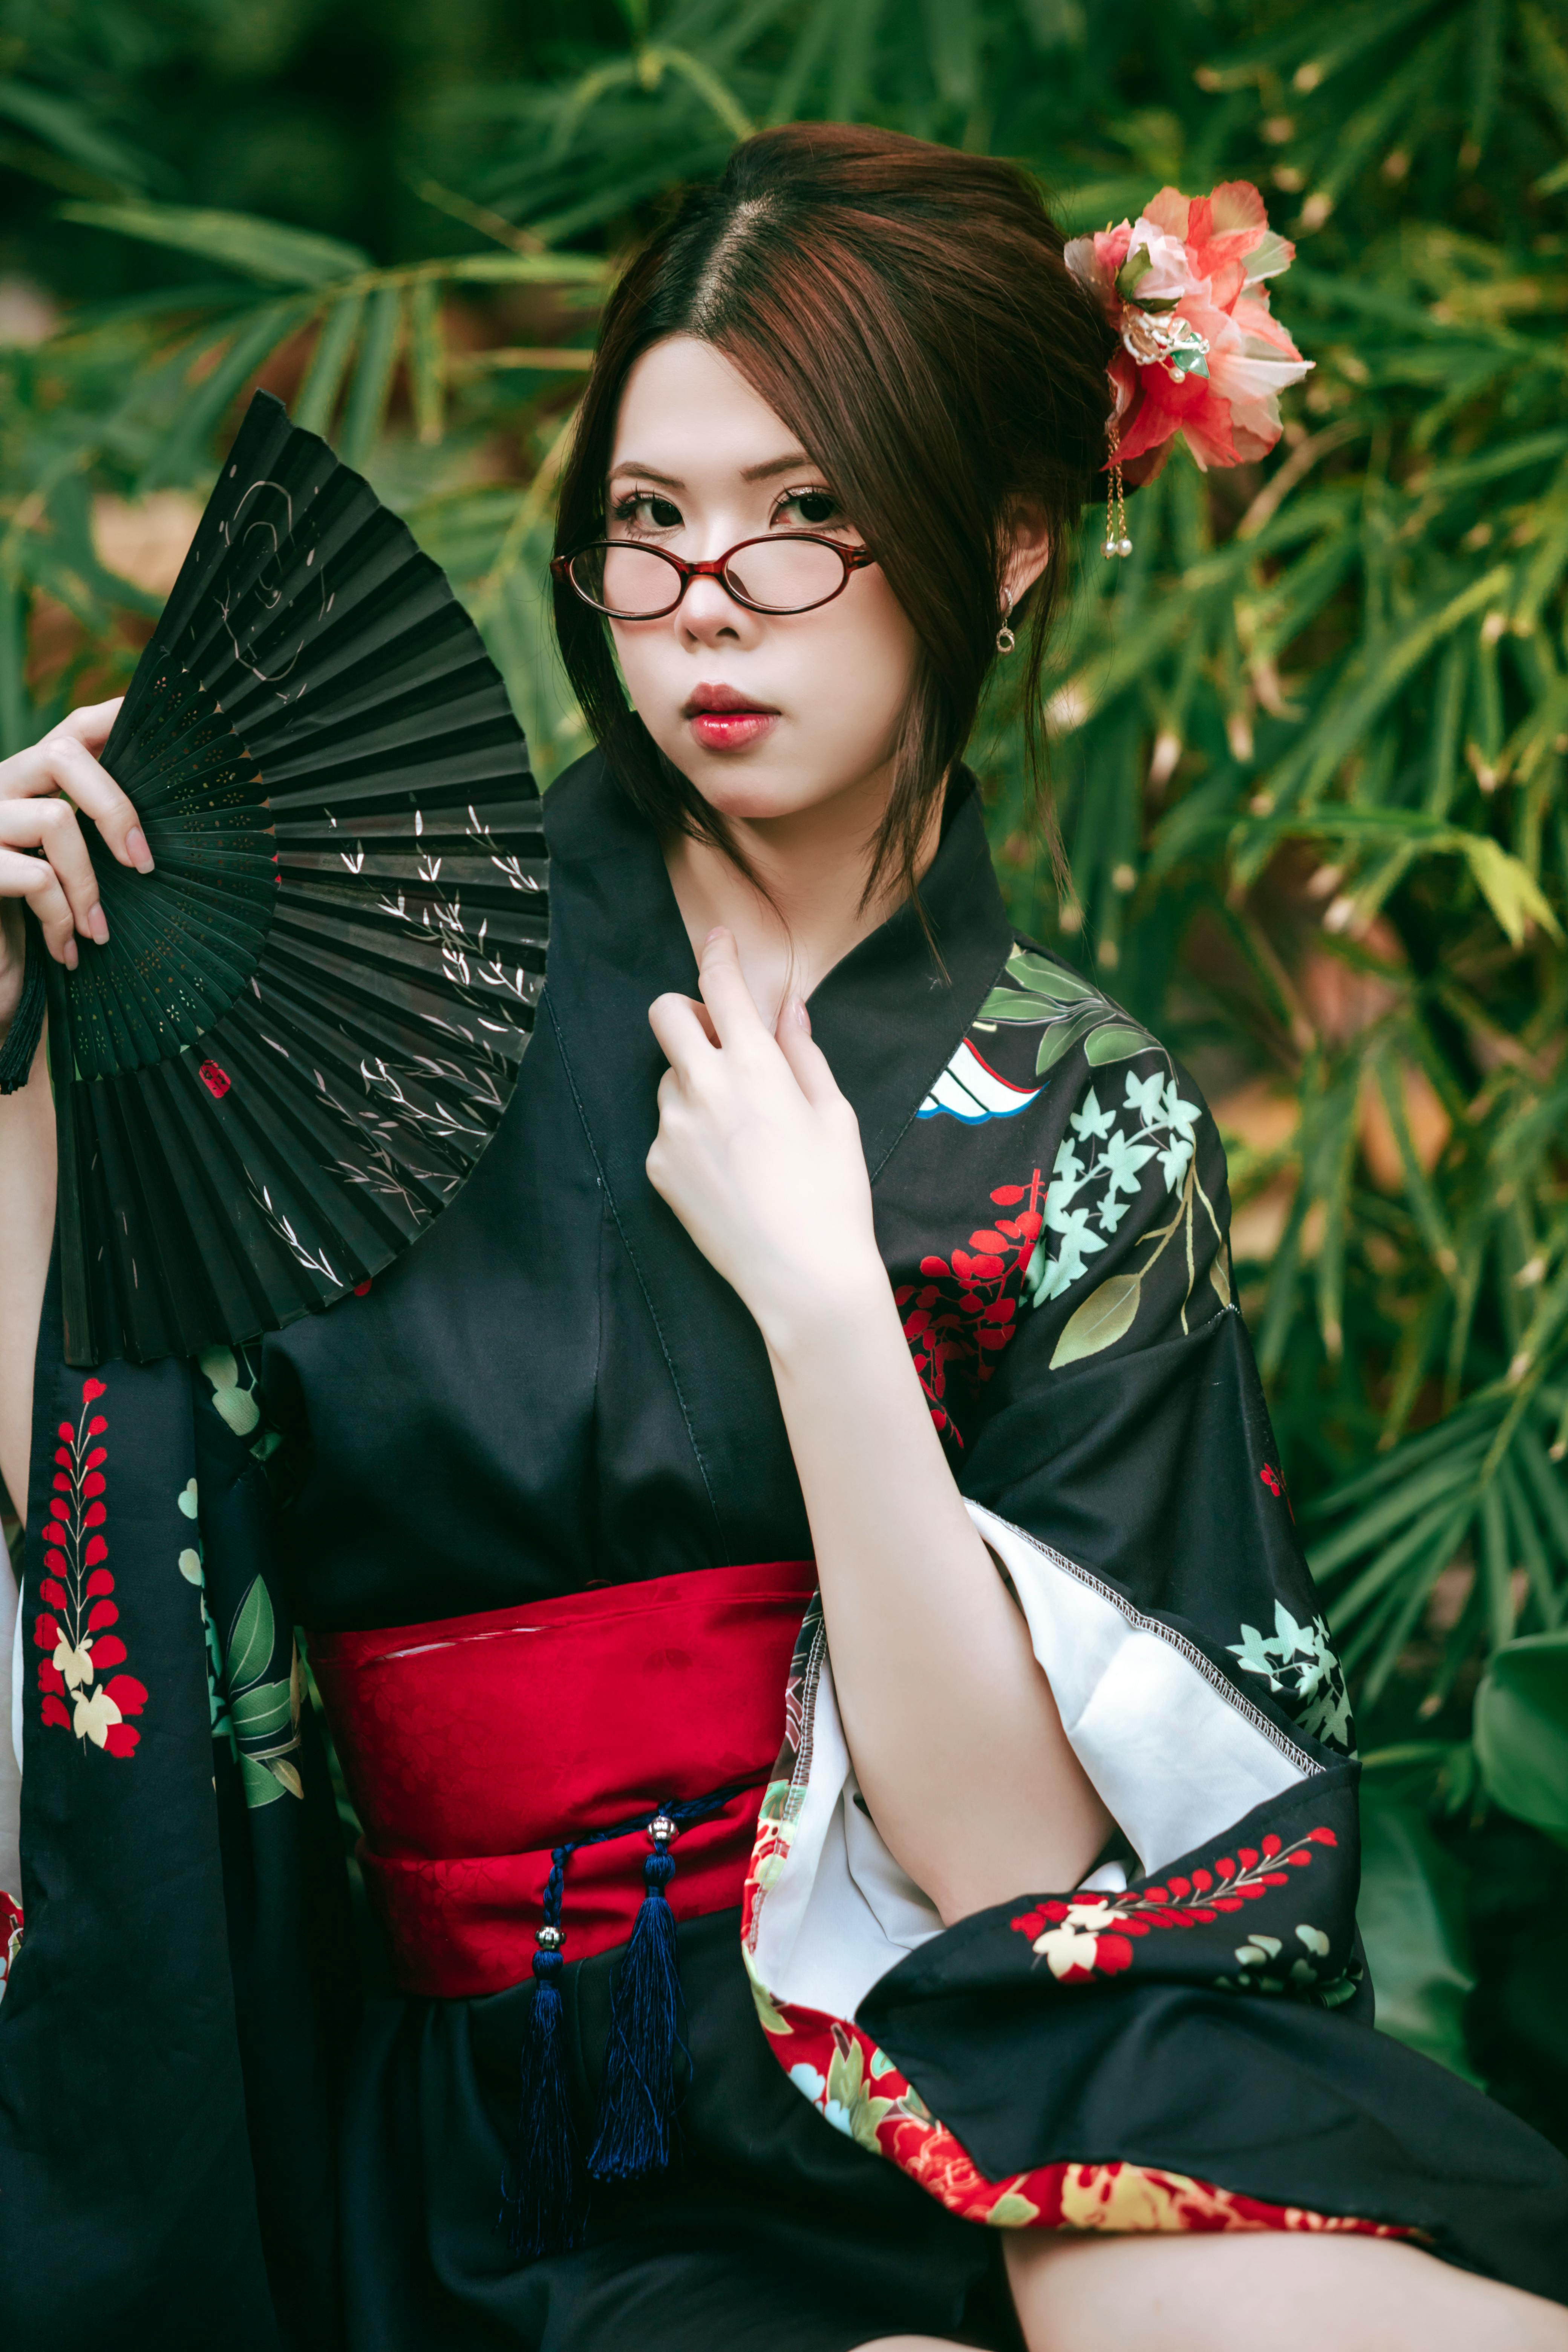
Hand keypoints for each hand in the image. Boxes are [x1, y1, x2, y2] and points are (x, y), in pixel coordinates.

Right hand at [0, 700, 149, 1034]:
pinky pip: (37, 877)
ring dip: (87, 884)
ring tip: (96, 930)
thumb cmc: (24, 921)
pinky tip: (67, 950)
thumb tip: (156, 835)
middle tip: (142, 863)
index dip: (114, 717)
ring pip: (55, 818)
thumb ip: (91, 835)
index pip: (72, 730)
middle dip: (115, 808)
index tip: (152, 719)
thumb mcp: (62, 871)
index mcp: (24, 783)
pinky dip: (62, 917)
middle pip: (63, 754)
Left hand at [646, 928, 884, 1348]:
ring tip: (740, 1132)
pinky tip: (727, 1170)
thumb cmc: (833, 1194)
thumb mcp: (834, 1115)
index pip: (722, 988)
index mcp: (756, 1068)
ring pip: (668, 1079)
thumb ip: (803, 1054)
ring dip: (694, 1084)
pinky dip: (690, 1135)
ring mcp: (673, 1130)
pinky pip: (667, 1131)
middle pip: (664, 1016)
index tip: (718, 940)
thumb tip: (786, 1010)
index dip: (718, 954)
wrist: (802, 1276)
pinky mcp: (657, 1168)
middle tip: (718, 1039)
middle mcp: (704, 1089)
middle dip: (686, 1013)